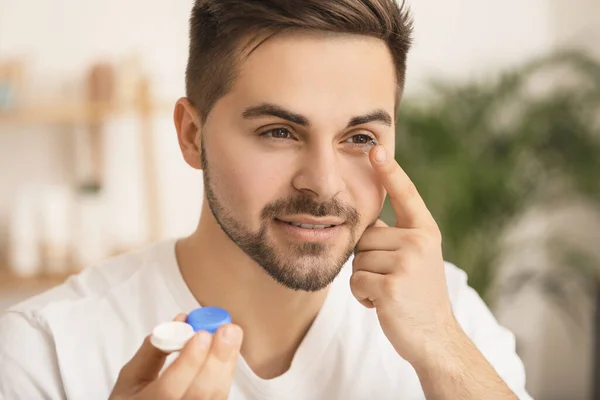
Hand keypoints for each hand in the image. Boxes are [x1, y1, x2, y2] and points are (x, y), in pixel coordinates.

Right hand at [109, 314, 242, 399]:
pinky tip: (228, 352)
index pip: (168, 390)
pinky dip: (226, 371)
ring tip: (232, 335)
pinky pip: (220, 395)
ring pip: (216, 396)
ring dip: (227, 363)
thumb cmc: (135, 397)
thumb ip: (153, 350)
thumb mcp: (132, 377)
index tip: (201, 334)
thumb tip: (182, 321)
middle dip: (216, 359)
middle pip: (200, 394)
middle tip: (228, 330)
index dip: (187, 363)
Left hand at [350, 145, 457, 365]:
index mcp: (425, 231)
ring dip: (364, 280)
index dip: (390, 172)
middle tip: (393, 279)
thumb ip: (396, 236)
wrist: (435, 336)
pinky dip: (361, 296)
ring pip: (357, 260)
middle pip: (365, 237)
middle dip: (369, 261)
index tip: (376, 149)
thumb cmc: (419, 295)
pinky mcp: (389, 286)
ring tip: (390, 291)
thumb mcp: (418, 258)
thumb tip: (366, 221)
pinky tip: (382, 304)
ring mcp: (405, 264)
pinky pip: (355, 281)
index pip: (406, 195)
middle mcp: (418, 242)